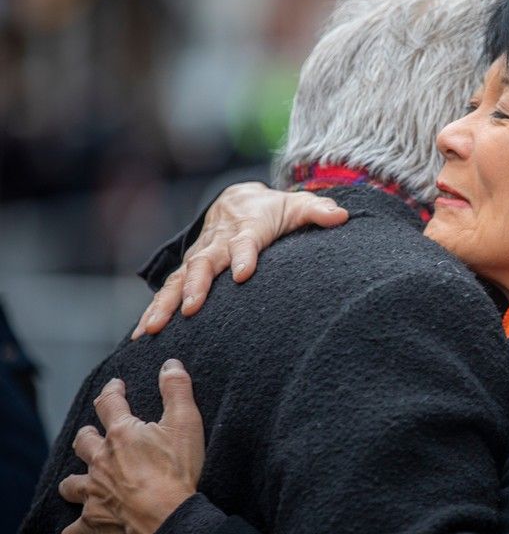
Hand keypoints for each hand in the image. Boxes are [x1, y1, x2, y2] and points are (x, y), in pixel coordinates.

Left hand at [50, 360, 206, 533]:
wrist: (167, 516)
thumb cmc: (178, 469)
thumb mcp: (185, 421)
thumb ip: (177, 388)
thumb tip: (170, 363)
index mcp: (122, 433)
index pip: (109, 403)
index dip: (112, 390)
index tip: (116, 385)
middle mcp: (101, 459)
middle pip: (83, 442)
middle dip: (88, 436)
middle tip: (96, 435)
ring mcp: (95, 491)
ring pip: (71, 484)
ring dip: (73, 481)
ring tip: (77, 482)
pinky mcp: (94, 520)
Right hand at [133, 182, 347, 337]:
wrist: (240, 200)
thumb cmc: (274, 210)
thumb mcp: (297, 205)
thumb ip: (318, 211)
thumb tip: (341, 215)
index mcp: (248, 227)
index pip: (246, 240)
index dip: (244, 255)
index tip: (243, 274)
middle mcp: (219, 242)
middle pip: (205, 262)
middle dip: (197, 285)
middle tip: (192, 309)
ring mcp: (201, 255)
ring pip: (180, 278)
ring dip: (166, 302)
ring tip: (153, 327)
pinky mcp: (190, 268)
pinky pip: (170, 288)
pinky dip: (155, 308)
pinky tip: (142, 333)